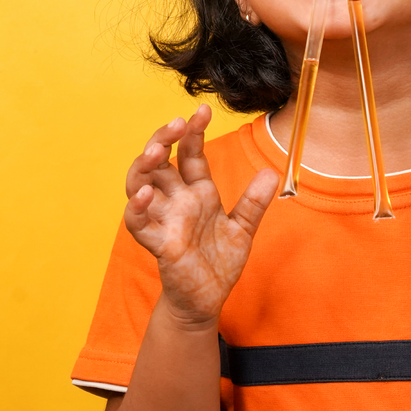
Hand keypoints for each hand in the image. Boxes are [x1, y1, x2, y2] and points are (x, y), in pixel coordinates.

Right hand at [124, 105, 279, 328]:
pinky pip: (139, 223)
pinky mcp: (158, 244)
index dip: (194, 133)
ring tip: (157, 150)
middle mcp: (177, 202)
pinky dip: (137, 208)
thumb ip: (254, 201)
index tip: (202, 111)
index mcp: (198, 194)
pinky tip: (145, 193)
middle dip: (164, 140)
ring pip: (140, 186)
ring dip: (145, 166)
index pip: (191, 155)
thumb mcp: (243, 228)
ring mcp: (164, 221)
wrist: (208, 299)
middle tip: (178, 123)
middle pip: (160, 163)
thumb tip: (273, 172)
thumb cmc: (218, 262)